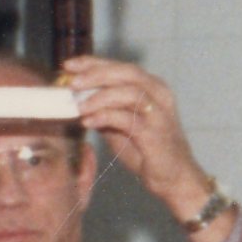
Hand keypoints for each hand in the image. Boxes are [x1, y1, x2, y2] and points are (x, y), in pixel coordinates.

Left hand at [59, 55, 215, 222]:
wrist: (172, 178)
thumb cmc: (147, 151)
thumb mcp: (121, 125)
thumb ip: (105, 110)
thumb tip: (77, 99)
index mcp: (151, 87)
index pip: (120, 67)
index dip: (93, 63)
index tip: (68, 65)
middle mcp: (158, 94)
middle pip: (126, 73)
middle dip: (95, 74)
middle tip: (72, 83)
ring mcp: (159, 112)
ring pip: (129, 92)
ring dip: (99, 97)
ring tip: (78, 107)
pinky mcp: (156, 132)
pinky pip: (128, 118)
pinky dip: (105, 117)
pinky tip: (88, 123)